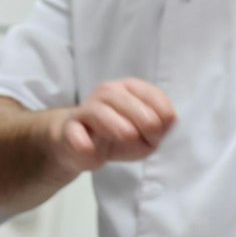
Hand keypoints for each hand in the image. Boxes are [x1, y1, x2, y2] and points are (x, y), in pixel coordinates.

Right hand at [46, 78, 176, 175]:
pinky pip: (74, 132)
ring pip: (99, 112)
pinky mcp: (71, 131)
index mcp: (129, 88)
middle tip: (151, 139)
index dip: (162, 114)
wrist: (84, 146)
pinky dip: (81, 140)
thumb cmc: (120, 135)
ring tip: (128, 136)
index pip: (150, 94)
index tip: (161, 133)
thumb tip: (164, 123)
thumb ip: (160, 128)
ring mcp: (86, 110)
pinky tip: (88, 147)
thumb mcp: (147, 134)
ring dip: (116, 124)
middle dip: (143, 120)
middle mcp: (106, 93)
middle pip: (124, 99)